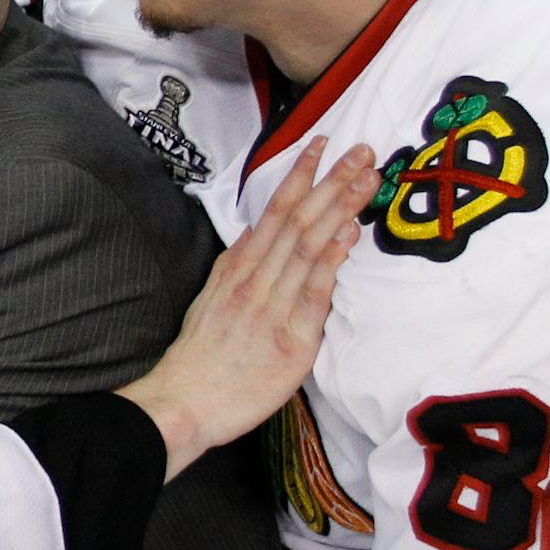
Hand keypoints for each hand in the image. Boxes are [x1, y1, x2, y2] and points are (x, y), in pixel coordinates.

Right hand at [116, 137, 377, 479]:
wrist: (183, 404)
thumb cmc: (199, 358)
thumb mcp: (210, 300)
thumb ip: (237, 269)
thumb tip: (259, 239)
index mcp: (237, 269)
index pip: (274, 212)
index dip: (299, 176)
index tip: (320, 146)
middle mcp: (254, 280)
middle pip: (298, 220)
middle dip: (331, 181)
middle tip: (361, 150)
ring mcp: (272, 307)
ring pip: (309, 247)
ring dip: (340, 209)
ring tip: (366, 179)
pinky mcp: (290, 340)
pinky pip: (313, 293)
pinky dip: (331, 261)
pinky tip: (349, 234)